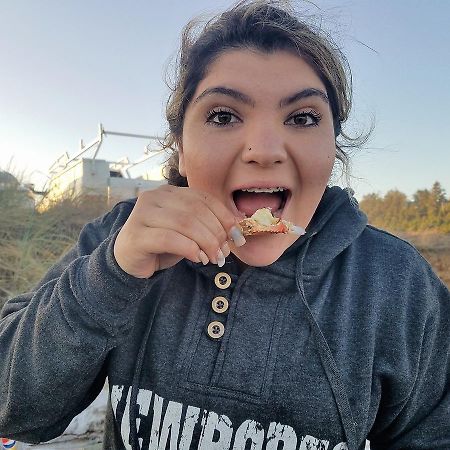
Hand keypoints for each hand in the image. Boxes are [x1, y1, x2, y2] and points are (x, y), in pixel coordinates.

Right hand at [113, 185, 245, 277]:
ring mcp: (142, 214)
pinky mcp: (136, 235)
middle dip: (216, 232)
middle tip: (224, 252)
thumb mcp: (188, 231)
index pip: (203, 198)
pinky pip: (169, 238)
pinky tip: (198, 258)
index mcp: (169, 192)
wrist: (129, 260)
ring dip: (206, 242)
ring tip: (213, 258)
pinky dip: (189, 249)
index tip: (237, 236)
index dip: (224, 216)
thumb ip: (208, 224)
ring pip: (185, 223)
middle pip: (196, 210)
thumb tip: (238, 225)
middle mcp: (154, 197)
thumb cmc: (162, 244)